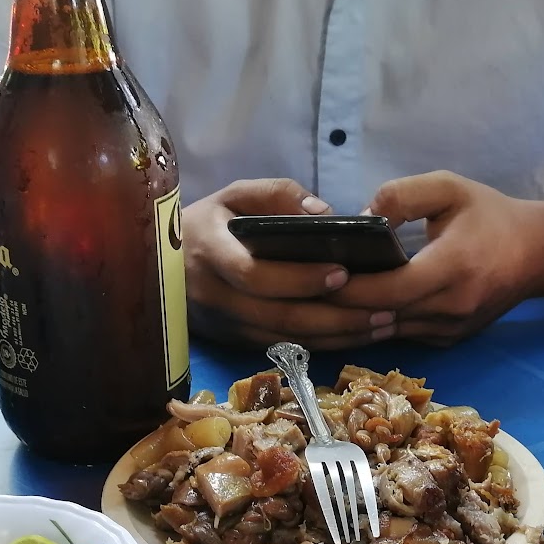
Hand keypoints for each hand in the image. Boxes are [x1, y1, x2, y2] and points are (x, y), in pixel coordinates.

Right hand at [183, 178, 397, 349]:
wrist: (160, 261)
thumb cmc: (208, 221)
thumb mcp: (234, 195)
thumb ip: (277, 195)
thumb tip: (324, 213)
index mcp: (210, 250)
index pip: (254, 274)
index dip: (299, 279)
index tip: (342, 273)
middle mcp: (213, 295)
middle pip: (278, 316)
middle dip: (335, 317)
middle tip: (383, 310)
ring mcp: (222, 324)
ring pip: (285, 340)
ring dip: (338, 336)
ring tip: (383, 325)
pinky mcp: (233, 341)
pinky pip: (282, 349)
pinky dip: (322, 344)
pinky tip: (357, 335)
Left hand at [330, 171, 541, 344]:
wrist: (538, 253)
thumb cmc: (490, 215)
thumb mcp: (449, 187)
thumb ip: (401, 195)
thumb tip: (360, 219)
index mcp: (453, 267)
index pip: (388, 290)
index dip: (349, 287)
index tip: (315, 273)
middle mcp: (451, 307)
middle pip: (381, 317)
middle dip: (338, 307)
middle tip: (299, 290)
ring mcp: (450, 329)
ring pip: (387, 333)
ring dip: (351, 321)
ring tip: (313, 302)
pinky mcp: (448, 339)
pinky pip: (401, 336)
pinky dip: (373, 325)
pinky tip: (346, 310)